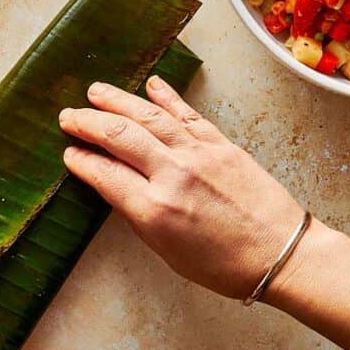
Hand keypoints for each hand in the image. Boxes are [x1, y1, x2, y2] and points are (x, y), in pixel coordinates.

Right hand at [59, 77, 307, 299]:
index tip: (68, 154)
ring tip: (95, 91)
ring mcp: (199, 155)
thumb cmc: (223, 264)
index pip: (104, 173)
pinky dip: (167, 97)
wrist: (281, 254)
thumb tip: (114, 184)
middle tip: (68, 116)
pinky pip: (187, 114)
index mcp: (155, 209)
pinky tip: (151, 85)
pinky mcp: (222, 145)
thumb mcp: (166, 250)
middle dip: (88, 123)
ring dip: (118, 101)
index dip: (80, 161)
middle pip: (119, 136)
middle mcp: (174, 175)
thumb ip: (138, 213)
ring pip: (149, 117)